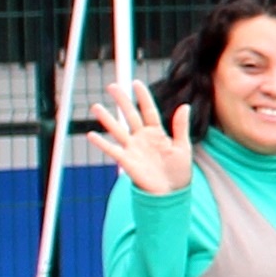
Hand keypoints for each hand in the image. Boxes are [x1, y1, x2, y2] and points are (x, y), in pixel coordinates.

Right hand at [85, 81, 200, 197]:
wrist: (171, 193)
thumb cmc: (178, 171)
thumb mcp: (182, 147)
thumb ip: (180, 127)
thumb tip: (184, 105)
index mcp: (157, 133)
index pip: (149, 110)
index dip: (143, 97)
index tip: (136, 83)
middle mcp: (142, 138)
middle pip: (130, 115)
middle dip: (122, 101)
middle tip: (112, 86)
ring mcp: (133, 149)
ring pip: (118, 129)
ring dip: (107, 119)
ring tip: (96, 106)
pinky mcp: (127, 161)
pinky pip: (112, 150)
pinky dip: (101, 143)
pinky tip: (91, 134)